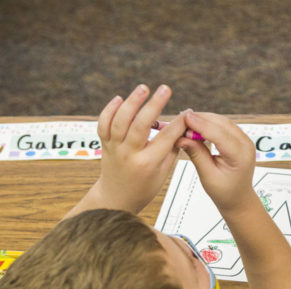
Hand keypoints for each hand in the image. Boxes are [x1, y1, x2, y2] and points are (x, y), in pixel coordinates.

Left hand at [91, 84, 187, 212]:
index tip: (187, 112)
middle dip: (154, 105)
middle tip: (165, 88)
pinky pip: (103, 124)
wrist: (116, 198)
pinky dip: (109, 109)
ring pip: (120, 121)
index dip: (178, 123)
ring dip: (132, 102)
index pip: (165, 138)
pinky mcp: (105, 144)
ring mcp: (114, 148)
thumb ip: (171, 150)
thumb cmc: (143, 187)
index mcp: (147, 164)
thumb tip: (182, 128)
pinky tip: (119, 98)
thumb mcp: (162, 174)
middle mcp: (129, 154)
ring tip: (143, 88)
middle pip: (140, 125)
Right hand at [177, 111, 257, 215]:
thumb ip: (196, 154)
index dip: (200, 125)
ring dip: (203, 120)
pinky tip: (196, 126)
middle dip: (200, 119)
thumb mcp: (208, 176)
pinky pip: (223, 125)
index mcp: (240, 156)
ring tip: (185, 123)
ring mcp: (244, 139)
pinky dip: (209, 124)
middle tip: (180, 120)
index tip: (184, 119)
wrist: (238, 198)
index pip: (219, 134)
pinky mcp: (239, 138)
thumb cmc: (225, 192)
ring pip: (222, 121)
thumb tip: (182, 138)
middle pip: (221, 123)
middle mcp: (246, 144)